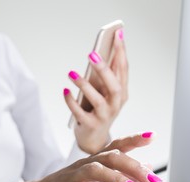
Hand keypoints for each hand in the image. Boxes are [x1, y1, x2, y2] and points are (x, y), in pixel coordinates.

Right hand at [6, 132, 161, 181]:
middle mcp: (84, 165)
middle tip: (152, 179)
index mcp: (93, 161)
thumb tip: (146, 167)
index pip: (115, 146)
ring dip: (116, 179)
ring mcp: (72, 177)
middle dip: (133, 167)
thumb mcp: (95, 180)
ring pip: (95, 171)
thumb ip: (119, 174)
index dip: (133, 139)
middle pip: (110, 157)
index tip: (151, 136)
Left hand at [64, 29, 127, 153]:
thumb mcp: (105, 93)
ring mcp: (104, 117)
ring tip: (71, 73)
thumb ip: (104, 76)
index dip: (121, 52)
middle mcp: (115, 105)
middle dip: (104, 69)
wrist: (94, 139)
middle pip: (114, 86)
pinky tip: (65, 90)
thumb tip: (98, 53)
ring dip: (84, 85)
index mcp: (122, 94)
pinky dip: (71, 101)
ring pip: (97, 100)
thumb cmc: (99, 110)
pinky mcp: (90, 125)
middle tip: (92, 54)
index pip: (124, 70)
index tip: (117, 34)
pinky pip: (79, 113)